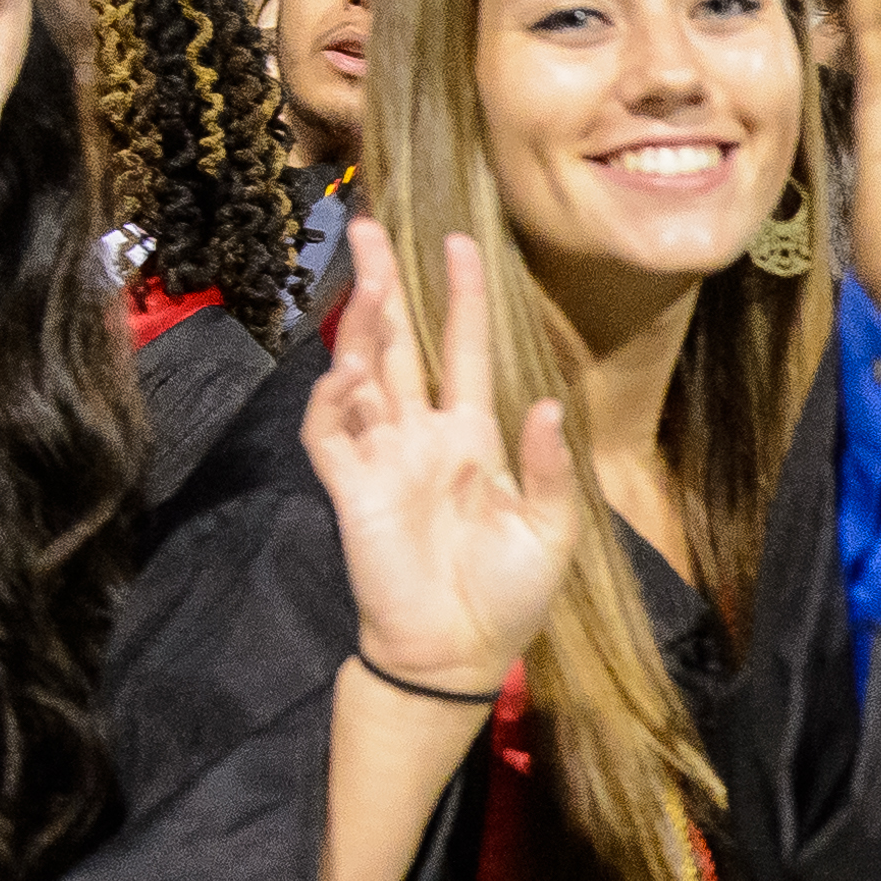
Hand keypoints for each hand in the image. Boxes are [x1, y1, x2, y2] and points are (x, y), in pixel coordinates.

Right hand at [303, 225, 580, 697]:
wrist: (456, 653)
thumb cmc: (509, 595)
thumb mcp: (549, 529)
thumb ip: (546, 467)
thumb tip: (546, 403)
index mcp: (473, 438)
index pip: (463, 350)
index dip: (461, 298)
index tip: (460, 242)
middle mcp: (422, 436)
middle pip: (398, 345)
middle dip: (384, 286)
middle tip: (370, 227)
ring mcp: (382, 458)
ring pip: (361, 374)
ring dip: (362, 328)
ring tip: (370, 280)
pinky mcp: (350, 488)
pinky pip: (330, 432)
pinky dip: (335, 399)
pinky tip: (351, 371)